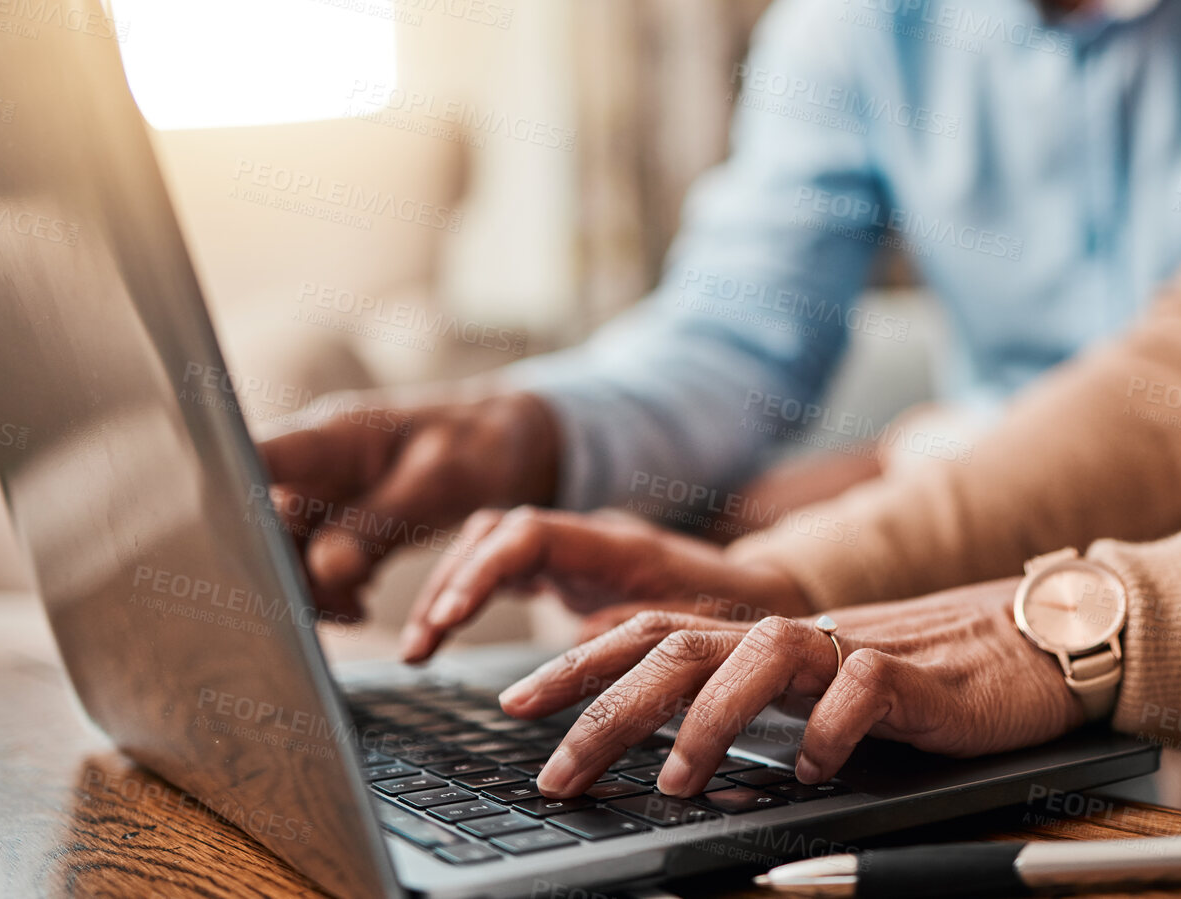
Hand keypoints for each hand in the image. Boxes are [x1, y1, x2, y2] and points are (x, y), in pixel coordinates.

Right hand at [256, 391, 559, 620]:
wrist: (506, 446)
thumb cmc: (477, 446)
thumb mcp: (441, 483)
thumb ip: (380, 523)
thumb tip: (323, 570)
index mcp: (331, 438)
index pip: (253, 459)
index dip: (230, 501)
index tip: (240, 552)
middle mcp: (311, 465)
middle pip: (258, 521)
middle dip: (282, 571)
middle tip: (337, 606)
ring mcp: (319, 494)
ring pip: (280, 550)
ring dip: (308, 589)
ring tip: (355, 610)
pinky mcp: (334, 523)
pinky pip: (309, 564)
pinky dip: (328, 592)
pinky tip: (359, 607)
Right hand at [398, 507, 814, 661]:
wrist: (760, 596)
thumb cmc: (734, 612)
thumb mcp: (695, 628)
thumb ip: (636, 629)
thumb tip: (577, 641)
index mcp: (617, 543)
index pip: (529, 533)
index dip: (483, 572)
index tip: (449, 618)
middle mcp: (588, 536)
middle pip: (495, 533)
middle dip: (449, 583)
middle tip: (420, 645)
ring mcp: (574, 549)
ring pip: (490, 546)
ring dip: (451, 590)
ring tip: (421, 647)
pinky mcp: (567, 570)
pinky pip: (503, 567)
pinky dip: (468, 595)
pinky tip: (444, 632)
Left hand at [499, 577, 1092, 798]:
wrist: (1030, 641)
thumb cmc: (920, 679)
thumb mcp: (818, 692)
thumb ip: (753, 707)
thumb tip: (666, 755)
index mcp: (761, 641)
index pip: (652, 637)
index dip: (580, 665)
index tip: (515, 705)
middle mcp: (794, 636)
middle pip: (682, 649)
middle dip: (607, 707)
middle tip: (556, 770)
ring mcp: (853, 649)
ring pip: (760, 658)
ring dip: (707, 721)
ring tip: (672, 783)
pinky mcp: (914, 676)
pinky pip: (861, 691)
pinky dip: (829, 731)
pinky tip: (811, 771)